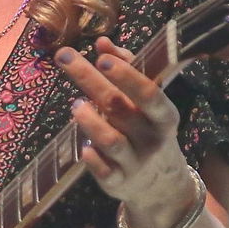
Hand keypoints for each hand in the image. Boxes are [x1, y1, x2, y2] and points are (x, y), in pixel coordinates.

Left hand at [56, 36, 200, 227]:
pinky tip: (84, 147)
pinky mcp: (117, 182)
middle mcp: (151, 137)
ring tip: (75, 105)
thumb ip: (127, 69)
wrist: (160, 185)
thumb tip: (102, 42)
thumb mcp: (146, 103)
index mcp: (163, 115)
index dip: (126, 75)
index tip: (101, 57)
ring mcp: (134, 162)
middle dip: (90, 80)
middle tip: (65, 58)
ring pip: (111, 141)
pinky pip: (102, 171)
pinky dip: (91, 158)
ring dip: (89, 121)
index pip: (149, 93)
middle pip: (119, 107)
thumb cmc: (147, 130)